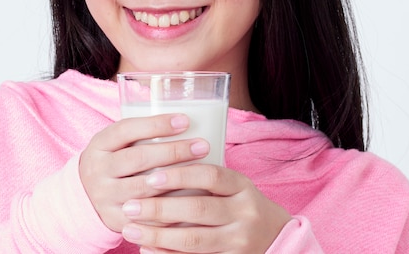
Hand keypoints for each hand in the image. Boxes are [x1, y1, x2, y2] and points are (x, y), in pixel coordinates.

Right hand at [79, 114, 211, 231]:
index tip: (185, 120)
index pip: (126, 130)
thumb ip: (140, 132)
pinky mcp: (117, 221)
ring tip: (204, 171)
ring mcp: (105, 198)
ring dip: (176, 179)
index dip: (155, 125)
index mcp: (99, 145)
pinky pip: (147, 217)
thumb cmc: (114, 160)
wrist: (85, 197)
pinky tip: (192, 200)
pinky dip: (171, 209)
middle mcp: (98, 171)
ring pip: (144, 189)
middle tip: (202, 145)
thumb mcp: (115, 142)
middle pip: (138, 159)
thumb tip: (186, 118)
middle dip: (173, 151)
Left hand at [120, 164, 290, 252]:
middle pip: (198, 208)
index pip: (210, 175)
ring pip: (194, 239)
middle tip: (130, 205)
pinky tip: (146, 249)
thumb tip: (156, 164)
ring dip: (157, 235)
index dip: (180, 175)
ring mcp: (239, 241)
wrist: (277, 238)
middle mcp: (245, 213)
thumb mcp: (233, 186)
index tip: (151, 176)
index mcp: (242, 187)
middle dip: (159, 208)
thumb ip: (205, 177)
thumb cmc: (241, 205)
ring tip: (130, 229)